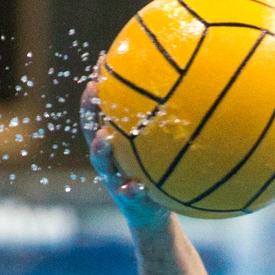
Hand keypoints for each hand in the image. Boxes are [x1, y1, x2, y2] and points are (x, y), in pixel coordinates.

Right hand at [81, 59, 170, 233]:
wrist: (154, 214)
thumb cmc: (158, 172)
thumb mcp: (156, 147)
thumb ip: (159, 122)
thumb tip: (185, 81)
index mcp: (113, 142)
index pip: (100, 110)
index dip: (99, 85)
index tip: (101, 61)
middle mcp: (108, 158)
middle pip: (90, 130)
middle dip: (89, 110)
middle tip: (92, 88)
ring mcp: (114, 179)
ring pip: (102, 163)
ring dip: (101, 150)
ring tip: (103, 138)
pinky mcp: (129, 201)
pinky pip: (129, 195)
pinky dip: (132, 190)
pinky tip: (138, 186)